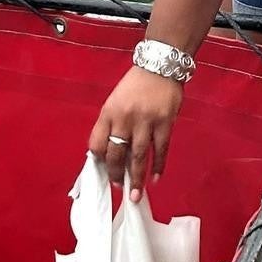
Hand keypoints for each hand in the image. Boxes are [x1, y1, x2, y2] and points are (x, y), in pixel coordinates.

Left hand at [90, 65, 185, 201]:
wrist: (159, 67)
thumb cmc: (135, 85)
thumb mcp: (115, 101)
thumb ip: (111, 124)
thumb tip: (108, 152)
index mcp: (108, 112)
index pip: (97, 143)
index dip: (98, 160)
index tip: (102, 172)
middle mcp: (124, 118)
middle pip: (116, 153)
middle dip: (116, 174)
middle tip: (118, 188)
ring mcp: (145, 121)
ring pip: (138, 156)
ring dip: (136, 178)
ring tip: (134, 194)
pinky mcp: (164, 123)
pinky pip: (161, 150)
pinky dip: (158, 166)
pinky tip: (155, 178)